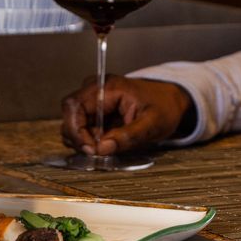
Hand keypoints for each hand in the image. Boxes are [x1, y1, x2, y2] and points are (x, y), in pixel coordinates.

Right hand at [61, 76, 191, 155]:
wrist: (170, 100)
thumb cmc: (164, 108)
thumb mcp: (152, 125)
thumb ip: (127, 136)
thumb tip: (101, 148)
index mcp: (109, 87)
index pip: (75, 106)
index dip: (76, 130)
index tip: (90, 150)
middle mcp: (96, 88)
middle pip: (70, 114)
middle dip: (78, 137)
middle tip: (96, 153)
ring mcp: (94, 98)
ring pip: (72, 121)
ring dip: (82, 140)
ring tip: (103, 149)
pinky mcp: (95, 108)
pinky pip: (81, 125)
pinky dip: (87, 139)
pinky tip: (103, 145)